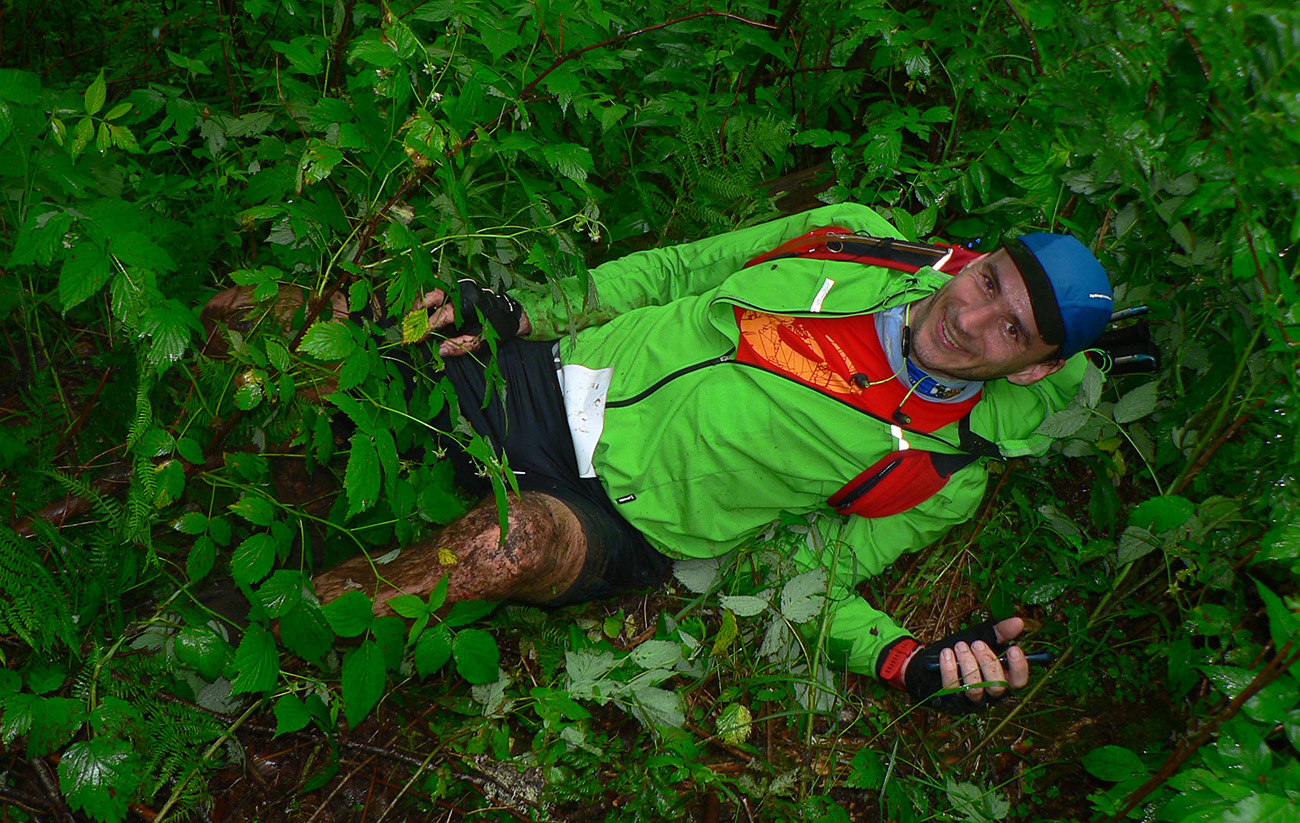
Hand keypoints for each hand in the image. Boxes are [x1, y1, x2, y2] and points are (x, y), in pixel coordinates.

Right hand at [412, 278, 528, 356]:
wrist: (510, 312)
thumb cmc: (497, 327)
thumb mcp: (483, 340)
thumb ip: (462, 346)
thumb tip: (440, 350)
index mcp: (470, 302)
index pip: (442, 315)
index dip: (426, 328)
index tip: (416, 339)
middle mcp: (463, 288)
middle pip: (432, 296)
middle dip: (417, 313)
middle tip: (406, 328)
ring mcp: (458, 283)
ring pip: (431, 289)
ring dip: (417, 303)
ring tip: (407, 319)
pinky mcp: (455, 283)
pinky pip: (435, 286)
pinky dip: (424, 296)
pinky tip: (415, 308)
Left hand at [901, 617, 1031, 713]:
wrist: (931, 662)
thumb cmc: (964, 651)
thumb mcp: (983, 638)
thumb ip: (1000, 632)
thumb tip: (1019, 622)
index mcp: (1002, 679)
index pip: (1018, 682)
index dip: (1019, 667)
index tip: (1013, 648)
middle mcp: (989, 694)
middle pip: (998, 687)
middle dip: (988, 663)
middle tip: (977, 644)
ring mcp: (969, 699)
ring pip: (975, 689)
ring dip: (968, 664)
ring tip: (960, 646)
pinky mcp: (950, 699)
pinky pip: (951, 687)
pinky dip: (949, 668)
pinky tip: (947, 653)